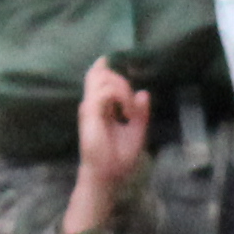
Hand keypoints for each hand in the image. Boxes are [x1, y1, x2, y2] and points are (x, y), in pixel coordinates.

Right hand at [67, 63, 150, 233]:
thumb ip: (141, 112)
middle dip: (119, 79)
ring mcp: (90, 108)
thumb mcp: (137, 131)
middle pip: (99, 76)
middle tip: (132, 104)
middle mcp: (92, 105)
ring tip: (130, 110)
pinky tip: (127, 112)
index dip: (102, 68)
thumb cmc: (119, 157)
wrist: (108, 175)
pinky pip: (105, 92)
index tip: (107, 58)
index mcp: (101, 108)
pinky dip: (120, 96)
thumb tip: (143, 92)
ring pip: (102, 80)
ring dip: (122, 88)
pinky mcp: (90, 113)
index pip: (97, 81)